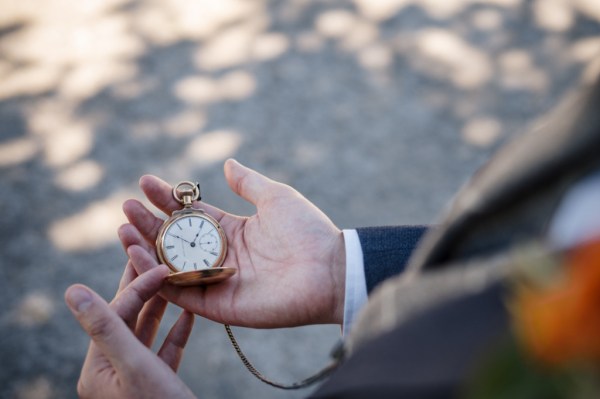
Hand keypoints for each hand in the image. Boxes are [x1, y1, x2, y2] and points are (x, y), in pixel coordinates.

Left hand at [65, 263, 195, 398]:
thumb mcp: (134, 365)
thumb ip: (107, 327)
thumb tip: (73, 290)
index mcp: (98, 369)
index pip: (115, 315)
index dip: (137, 288)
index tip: (161, 268)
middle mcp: (110, 372)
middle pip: (126, 320)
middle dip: (142, 289)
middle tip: (151, 257)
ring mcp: (132, 379)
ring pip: (145, 333)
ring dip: (159, 307)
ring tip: (170, 280)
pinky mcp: (156, 385)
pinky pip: (163, 352)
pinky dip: (175, 332)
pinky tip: (187, 315)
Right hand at [118, 159, 345, 327]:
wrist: (330, 270)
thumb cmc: (308, 231)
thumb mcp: (276, 197)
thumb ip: (248, 183)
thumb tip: (227, 163)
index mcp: (232, 230)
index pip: (190, 215)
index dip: (167, 198)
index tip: (146, 182)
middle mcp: (220, 256)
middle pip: (175, 239)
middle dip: (149, 222)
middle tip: (126, 205)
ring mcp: (217, 281)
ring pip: (171, 265)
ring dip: (144, 248)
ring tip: (123, 228)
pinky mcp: (217, 305)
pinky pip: (180, 292)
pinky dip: (155, 275)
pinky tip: (137, 255)